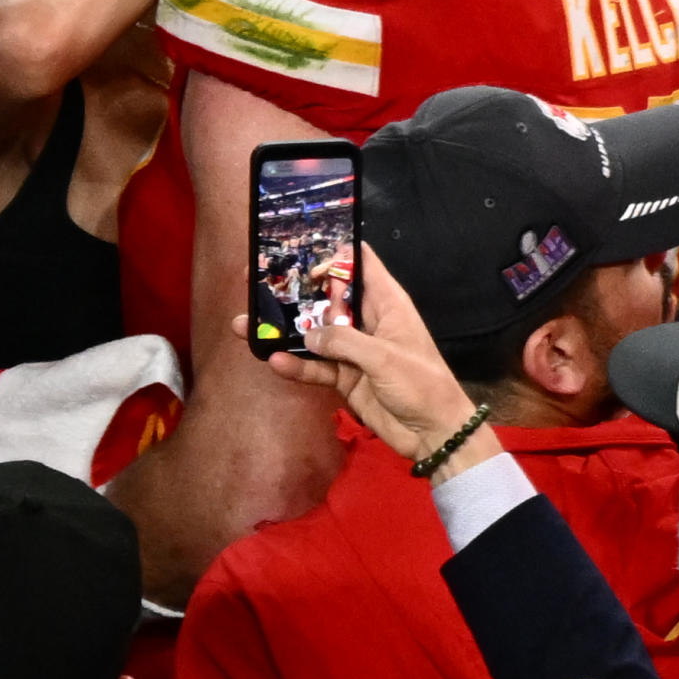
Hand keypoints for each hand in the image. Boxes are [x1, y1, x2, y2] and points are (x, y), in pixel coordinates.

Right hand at [234, 243, 490, 465]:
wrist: (434, 433)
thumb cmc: (421, 383)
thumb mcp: (384, 356)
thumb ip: (344, 341)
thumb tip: (308, 335)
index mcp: (386, 302)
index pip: (360, 264)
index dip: (333, 251)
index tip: (301, 245)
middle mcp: (366, 320)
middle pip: (327, 296)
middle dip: (295, 289)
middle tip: (255, 279)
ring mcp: (353, 349)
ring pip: (313, 333)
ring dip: (283, 330)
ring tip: (244, 322)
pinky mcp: (344, 377)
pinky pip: (315, 367)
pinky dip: (296, 366)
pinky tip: (273, 362)